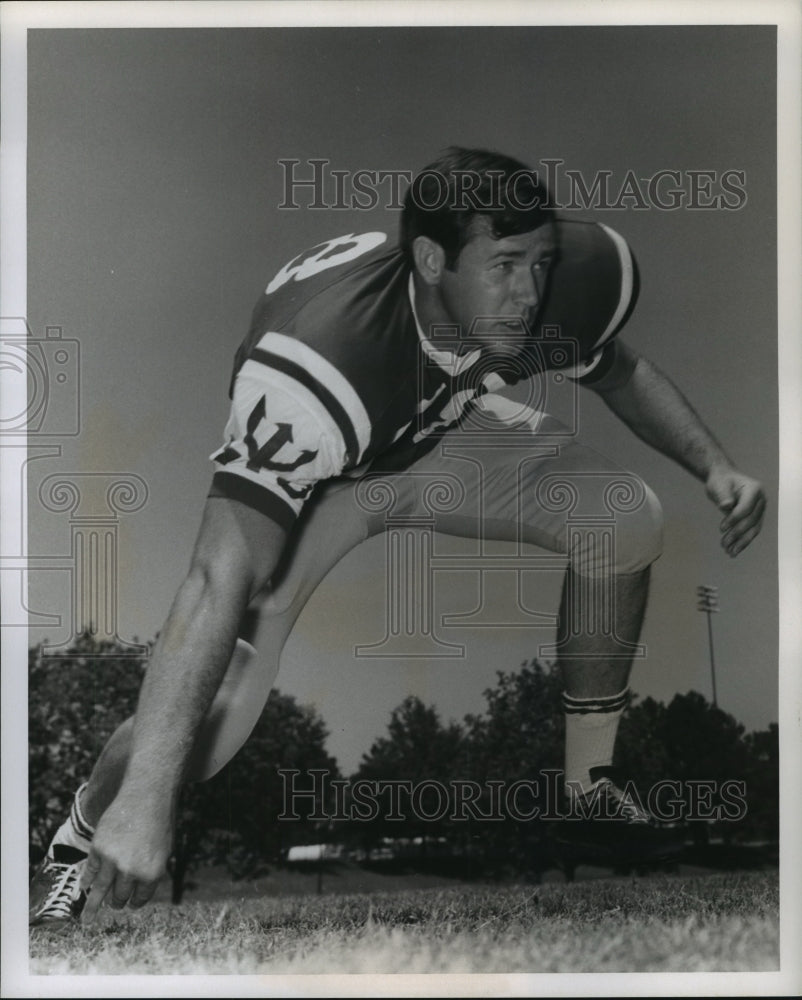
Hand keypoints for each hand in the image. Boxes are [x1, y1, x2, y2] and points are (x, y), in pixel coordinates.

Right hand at [79, 791, 172, 920]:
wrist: (147, 795)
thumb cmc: (159, 822)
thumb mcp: (163, 851)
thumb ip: (150, 872)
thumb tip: (135, 892)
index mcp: (151, 874)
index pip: (139, 898)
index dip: (135, 902)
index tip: (131, 904)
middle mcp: (131, 871)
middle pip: (119, 897)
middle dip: (117, 902)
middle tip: (114, 905)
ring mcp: (112, 860)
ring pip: (101, 890)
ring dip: (94, 905)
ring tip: (87, 919)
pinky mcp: (98, 848)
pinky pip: (89, 872)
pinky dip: (86, 882)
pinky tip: (83, 888)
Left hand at [705, 467, 765, 556]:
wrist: (724, 480)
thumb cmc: (720, 481)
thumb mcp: (719, 485)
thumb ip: (723, 495)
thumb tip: (727, 506)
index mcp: (754, 489)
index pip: (746, 508)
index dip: (734, 519)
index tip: (721, 528)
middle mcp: (761, 500)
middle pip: (751, 520)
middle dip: (737, 534)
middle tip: (723, 544)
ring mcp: (760, 510)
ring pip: (754, 529)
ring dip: (741, 542)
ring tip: (729, 552)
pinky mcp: (755, 518)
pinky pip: (751, 532)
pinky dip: (742, 542)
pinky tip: (733, 551)